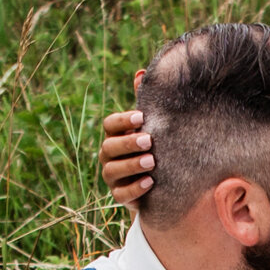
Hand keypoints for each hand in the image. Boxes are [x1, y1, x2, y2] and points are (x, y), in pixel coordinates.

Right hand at [99, 71, 149, 205]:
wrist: (160, 183)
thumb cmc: (154, 148)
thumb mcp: (152, 126)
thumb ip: (146, 103)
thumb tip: (140, 73)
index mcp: (115, 135)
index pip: (110, 124)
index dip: (123, 121)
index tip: (142, 117)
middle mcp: (108, 155)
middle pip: (109, 147)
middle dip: (128, 143)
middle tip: (149, 140)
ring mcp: (112, 177)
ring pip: (113, 170)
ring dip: (131, 165)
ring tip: (152, 162)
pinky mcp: (120, 196)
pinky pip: (121, 194)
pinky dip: (135, 188)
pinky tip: (151, 182)